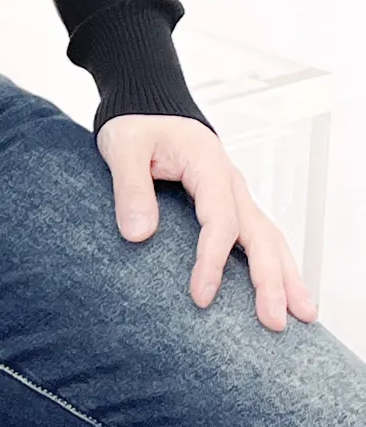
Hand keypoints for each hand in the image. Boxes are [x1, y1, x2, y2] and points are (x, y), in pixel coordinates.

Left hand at [96, 113, 317, 331]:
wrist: (146, 105)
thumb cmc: (135, 124)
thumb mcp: (122, 147)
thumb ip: (130, 187)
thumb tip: (137, 233)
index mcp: (207, 164)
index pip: (219, 219)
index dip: (213, 260)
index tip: (201, 295)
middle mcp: (229, 180)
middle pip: (258, 233)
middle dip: (269, 279)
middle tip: (274, 322)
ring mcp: (233, 191)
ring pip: (268, 236)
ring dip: (285, 275)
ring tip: (303, 315)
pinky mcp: (228, 201)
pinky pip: (258, 234)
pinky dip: (275, 262)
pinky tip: (284, 289)